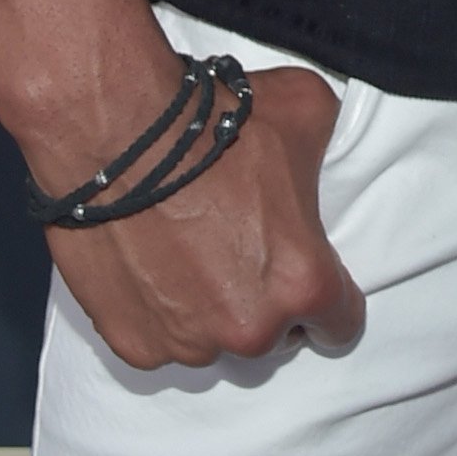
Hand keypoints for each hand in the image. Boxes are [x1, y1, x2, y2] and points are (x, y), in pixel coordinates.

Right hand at [23, 59, 365, 370]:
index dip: (328, 298)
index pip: (340, 324)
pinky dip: (156, 311)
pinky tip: (149, 263)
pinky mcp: (134, 342)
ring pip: (211, 340)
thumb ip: (325, 154)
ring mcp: (188, 342)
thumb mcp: (306, 112)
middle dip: (261, 299)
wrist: (117, 133)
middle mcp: (249, 328)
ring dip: (206, 308)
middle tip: (236, 247)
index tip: (306, 277)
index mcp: (303, 284)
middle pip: (271, 334)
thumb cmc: (210, 124)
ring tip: (187, 251)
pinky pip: (157, 339)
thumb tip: (318, 159)